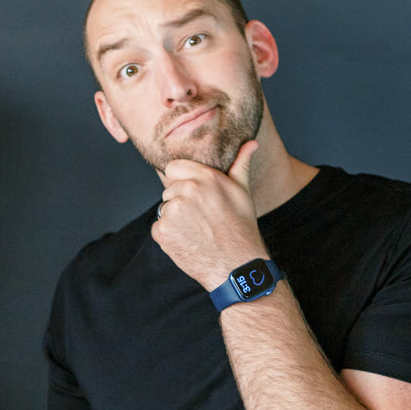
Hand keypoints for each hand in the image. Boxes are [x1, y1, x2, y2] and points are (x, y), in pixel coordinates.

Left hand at [151, 140, 267, 289]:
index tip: (193, 195)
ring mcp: (173, 211)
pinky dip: (169, 236)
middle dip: (180, 201)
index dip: (182, 180)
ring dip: (175, 219)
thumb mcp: (243, 192)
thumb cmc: (241, 228)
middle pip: (169, 189)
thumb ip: (240, 164)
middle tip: (201, 218)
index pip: (173, 167)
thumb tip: (251, 143)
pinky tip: (188, 241)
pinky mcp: (162, 231)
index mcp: (205, 177)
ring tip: (196, 230)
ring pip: (165, 208)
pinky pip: (159, 227)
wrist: (236, 265)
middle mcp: (187, 190)